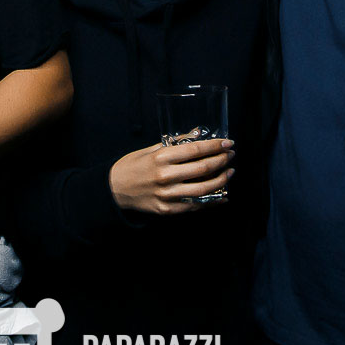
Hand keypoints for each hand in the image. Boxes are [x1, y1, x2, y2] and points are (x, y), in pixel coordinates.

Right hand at [109, 137, 233, 214]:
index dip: (215, 146)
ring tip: (229, 172)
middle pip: (203, 168)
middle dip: (221, 160)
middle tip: (230, 155)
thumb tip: (199, 134)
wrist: (114, 189)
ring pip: (203, 189)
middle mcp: (166, 176)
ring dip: (221, 180)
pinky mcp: (168, 210)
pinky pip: (195, 205)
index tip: (228, 143)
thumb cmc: (132, 166)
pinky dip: (212, 200)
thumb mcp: (151, 149)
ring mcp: (167, 195)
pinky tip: (222, 194)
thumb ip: (176, 143)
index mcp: (161, 157)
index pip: (195, 150)